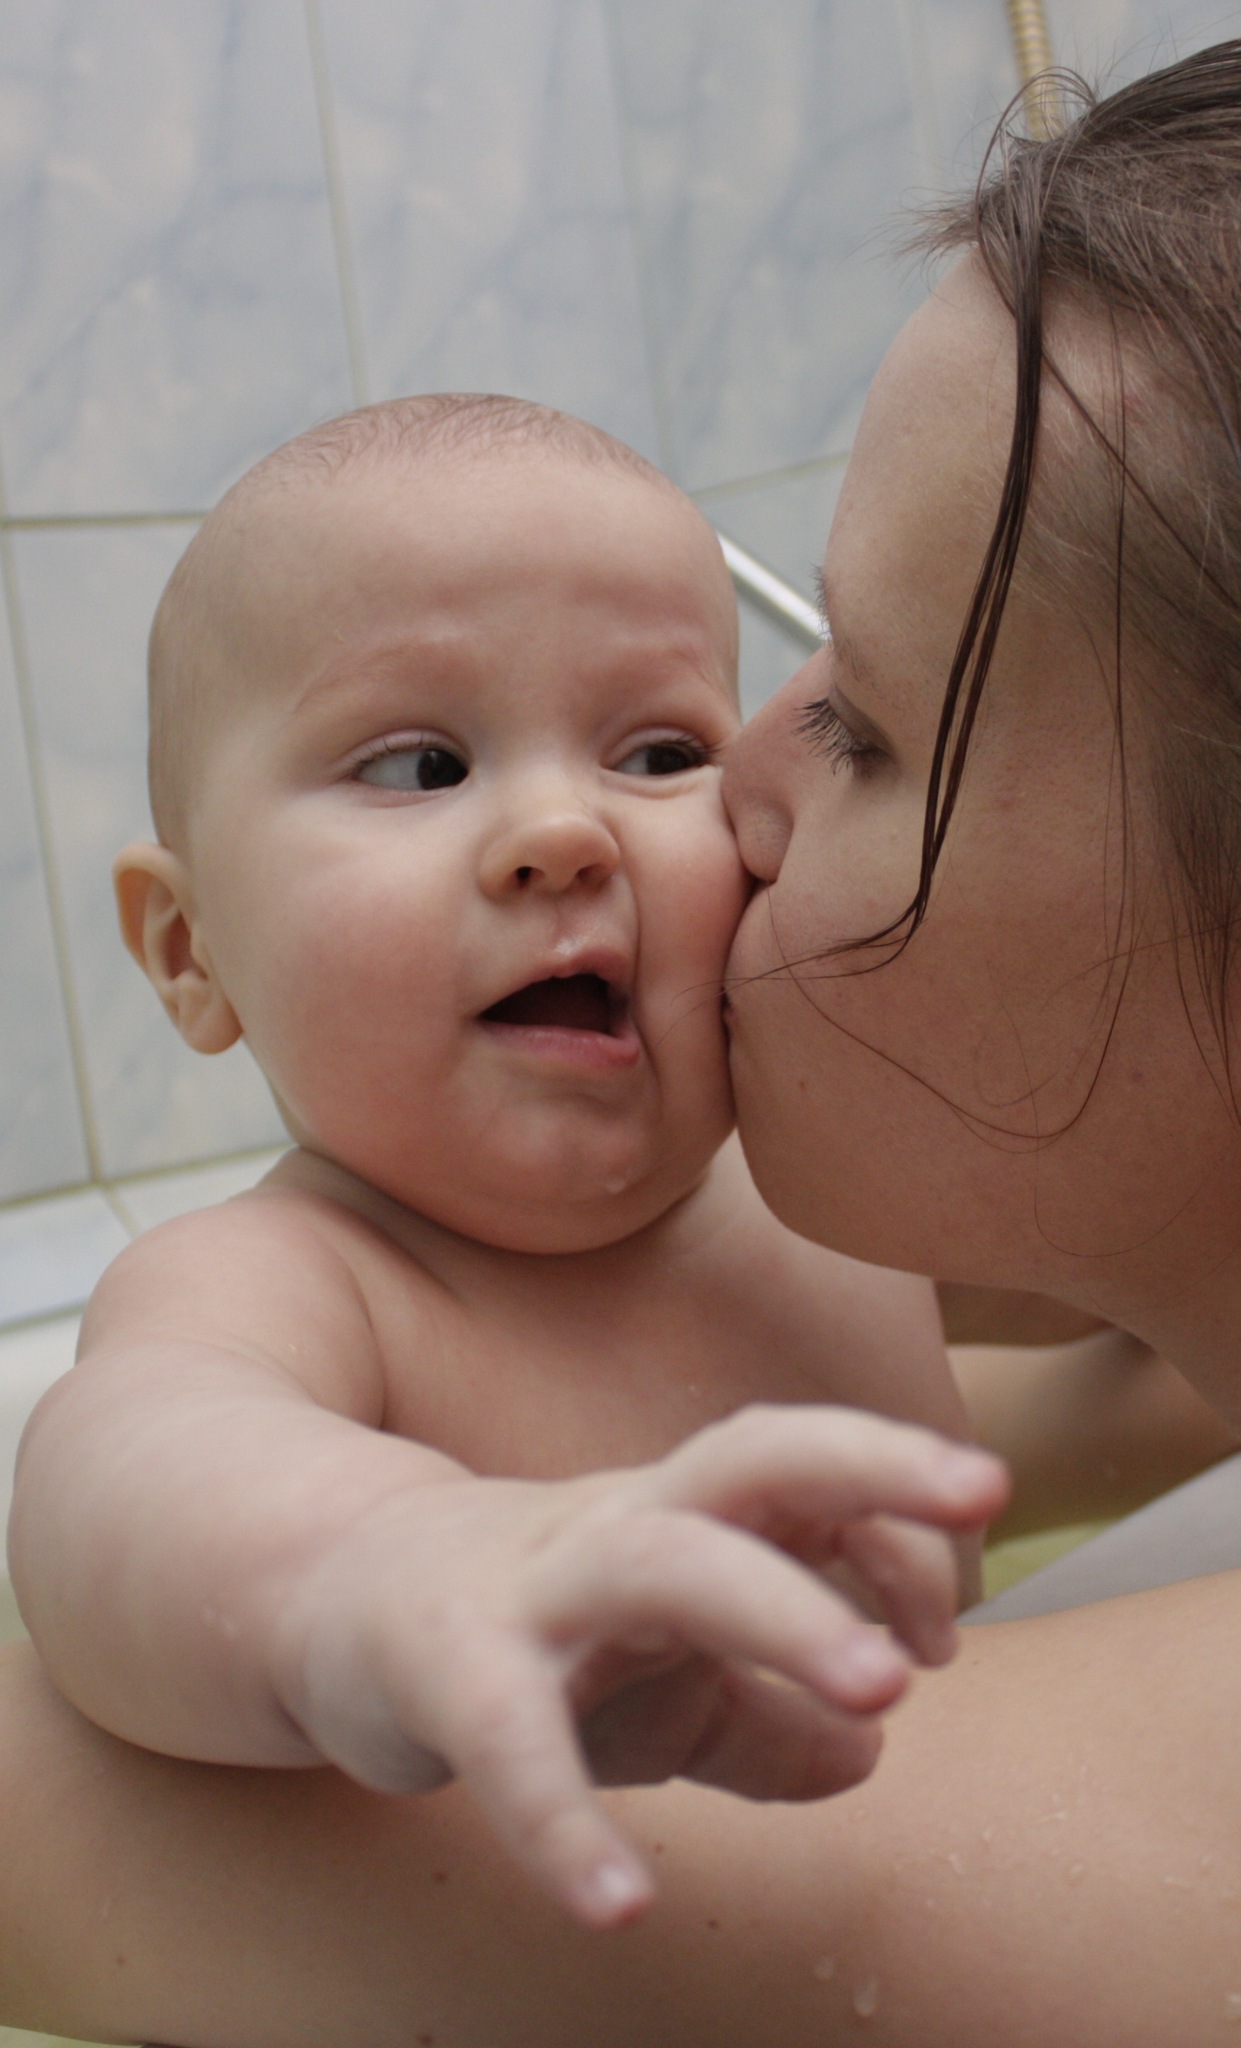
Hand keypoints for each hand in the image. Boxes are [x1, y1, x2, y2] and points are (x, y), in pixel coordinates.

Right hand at [269, 1405, 1006, 1926]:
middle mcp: (619, 1524)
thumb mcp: (661, 1676)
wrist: (336, 1601)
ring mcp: (530, 1583)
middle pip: (751, 1462)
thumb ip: (763, 1718)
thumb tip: (866, 1762)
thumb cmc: (535, 1636)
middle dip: (872, 1487)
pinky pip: (507, 1735)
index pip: (810, 1474)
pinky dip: (562, 1817)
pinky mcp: (441, 1663)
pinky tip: (620, 1904)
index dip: (898, 1523)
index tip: (951, 1622)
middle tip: (975, 1576)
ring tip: (881, 1695)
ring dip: (781, 1611)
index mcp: (681, 1512)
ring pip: (659, 1561)